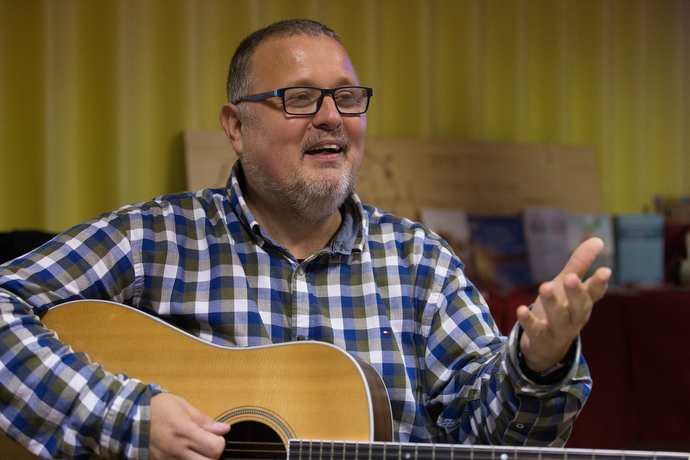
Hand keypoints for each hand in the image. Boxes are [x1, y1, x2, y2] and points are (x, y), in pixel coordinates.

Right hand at [150, 393, 229, 459]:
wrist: (129, 418)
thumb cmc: (156, 408)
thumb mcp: (182, 406)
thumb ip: (203, 420)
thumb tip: (223, 429)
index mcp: (185, 432)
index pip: (216, 448)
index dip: (219, 442)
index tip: (214, 436)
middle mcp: (177, 450)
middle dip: (212, 455)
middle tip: (207, 445)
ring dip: (200, 459)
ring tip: (195, 449)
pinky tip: (185, 454)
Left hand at [516, 237, 611, 371]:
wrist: (545, 346)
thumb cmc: (560, 309)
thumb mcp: (566, 286)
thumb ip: (580, 265)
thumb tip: (598, 240)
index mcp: (583, 303)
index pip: (594, 293)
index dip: (600, 283)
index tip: (605, 270)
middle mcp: (575, 317)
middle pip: (580, 306)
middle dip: (576, 292)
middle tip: (570, 277)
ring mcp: (559, 330)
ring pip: (558, 318)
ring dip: (552, 303)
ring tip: (544, 286)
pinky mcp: (541, 339)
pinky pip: (536, 331)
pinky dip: (529, 321)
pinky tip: (520, 309)